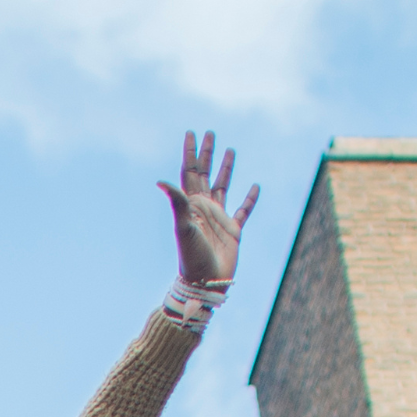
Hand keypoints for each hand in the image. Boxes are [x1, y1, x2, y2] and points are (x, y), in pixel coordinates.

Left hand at [162, 132, 258, 291]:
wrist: (204, 283)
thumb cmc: (192, 257)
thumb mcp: (184, 227)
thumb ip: (177, 203)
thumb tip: (161, 182)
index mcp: (191, 206)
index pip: (189, 173)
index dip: (190, 153)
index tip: (191, 133)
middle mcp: (204, 209)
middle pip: (205, 174)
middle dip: (207, 154)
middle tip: (209, 134)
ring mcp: (219, 219)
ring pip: (223, 186)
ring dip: (226, 169)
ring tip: (230, 150)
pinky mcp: (234, 230)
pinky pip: (244, 210)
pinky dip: (250, 199)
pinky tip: (255, 186)